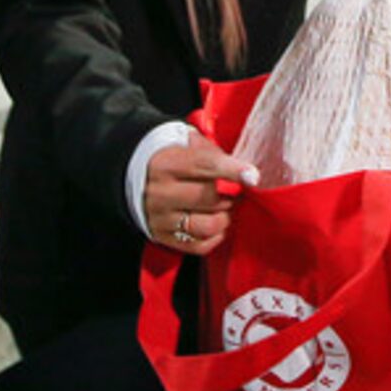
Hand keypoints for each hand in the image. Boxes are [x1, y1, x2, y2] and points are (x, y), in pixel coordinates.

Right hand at [142, 133, 257, 254]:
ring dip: (223, 219)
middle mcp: (160, 192)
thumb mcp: (188, 144)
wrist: (137, 177)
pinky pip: (198, 245)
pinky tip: (216, 226)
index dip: (232, 170)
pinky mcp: (162, 237)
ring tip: (224, 210)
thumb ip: (214, 154)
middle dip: (229, 197)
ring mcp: (160, 218)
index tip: (252, 176)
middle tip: (233, 194)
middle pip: (208, 198)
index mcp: (166, 164)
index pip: (205, 166)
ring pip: (205, 226)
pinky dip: (215, 237)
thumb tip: (245, 172)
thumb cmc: (174, 159)